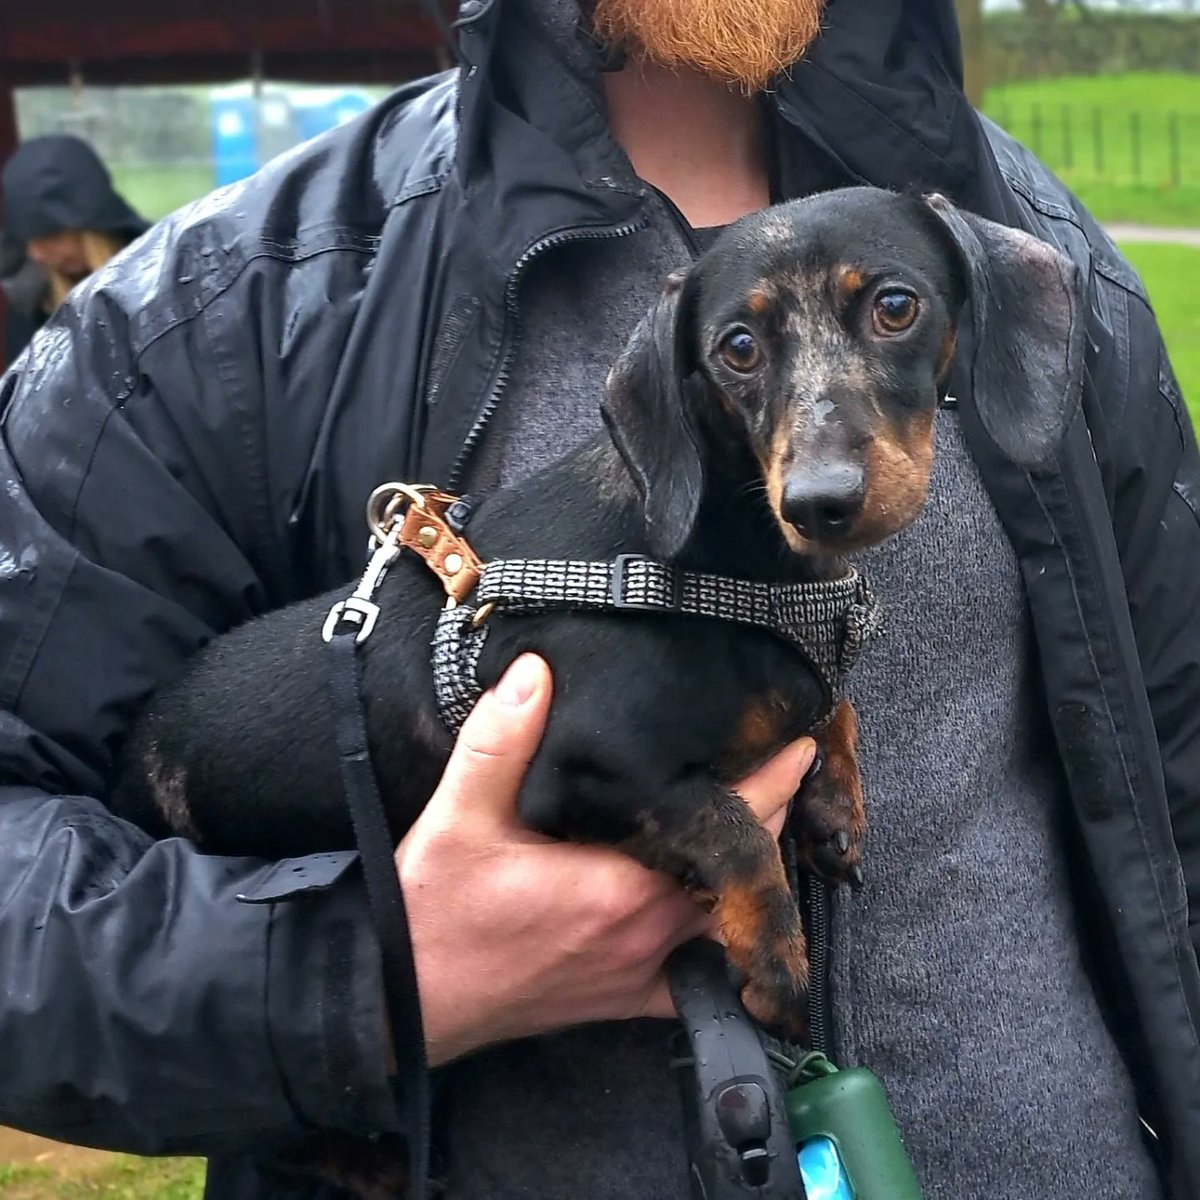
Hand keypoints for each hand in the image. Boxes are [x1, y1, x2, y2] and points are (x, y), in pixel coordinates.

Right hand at [395, 654, 814, 1066]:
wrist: (403, 999)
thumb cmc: (434, 912)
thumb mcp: (458, 816)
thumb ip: (500, 738)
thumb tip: (536, 670)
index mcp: (622, 886)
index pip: (725, 825)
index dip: (771, 782)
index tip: (800, 745)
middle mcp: (647, 934)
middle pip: (741, 869)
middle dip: (768, 816)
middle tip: (784, 769)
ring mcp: (641, 972)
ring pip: (727, 916)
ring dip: (749, 870)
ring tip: (760, 823)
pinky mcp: (624, 999)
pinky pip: (700, 976)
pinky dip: (723, 943)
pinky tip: (724, 919)